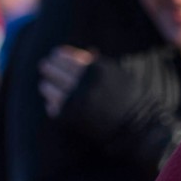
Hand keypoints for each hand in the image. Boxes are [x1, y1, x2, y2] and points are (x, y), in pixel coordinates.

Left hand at [49, 48, 180, 166]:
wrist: (136, 127)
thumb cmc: (130, 98)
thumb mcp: (117, 74)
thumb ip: (98, 64)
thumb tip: (82, 53)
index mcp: (94, 69)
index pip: (67, 57)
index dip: (59, 55)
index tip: (55, 54)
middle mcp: (83, 82)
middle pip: (56, 70)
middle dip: (49, 67)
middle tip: (44, 66)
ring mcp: (75, 100)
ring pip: (50, 88)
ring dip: (46, 85)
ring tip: (45, 84)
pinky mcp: (71, 117)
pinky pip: (53, 108)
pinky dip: (51, 104)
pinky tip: (52, 102)